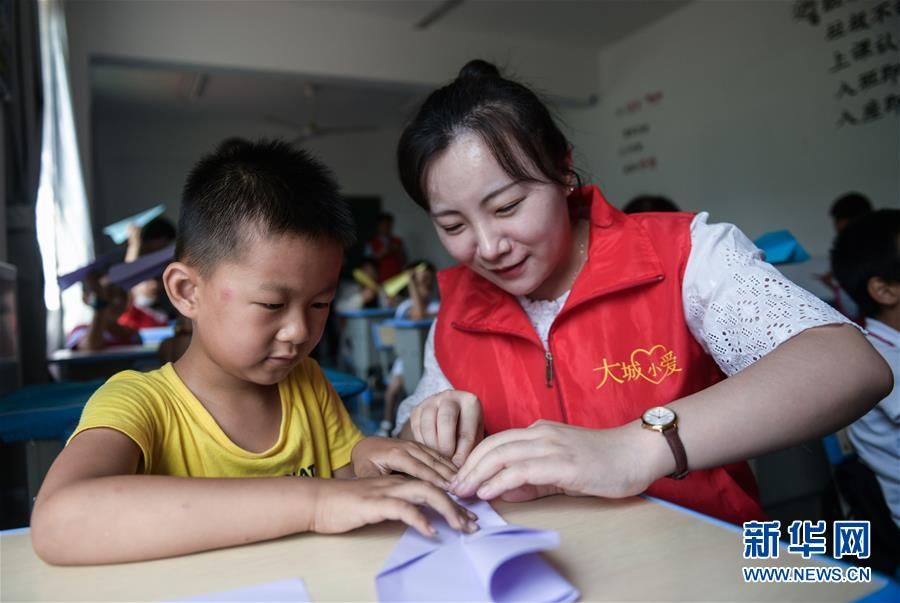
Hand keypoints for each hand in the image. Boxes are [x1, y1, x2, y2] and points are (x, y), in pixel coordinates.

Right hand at [310, 476, 477, 536]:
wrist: (317, 500)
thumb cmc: (346, 504)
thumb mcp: (379, 502)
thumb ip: (399, 503)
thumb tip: (422, 516)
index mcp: (399, 480)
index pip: (434, 485)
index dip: (454, 500)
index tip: (470, 516)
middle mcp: (396, 481)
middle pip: (436, 487)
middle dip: (458, 506)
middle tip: (473, 524)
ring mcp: (386, 490)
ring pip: (425, 493)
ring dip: (447, 510)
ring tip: (461, 526)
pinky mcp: (374, 503)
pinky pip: (402, 508)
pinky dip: (419, 518)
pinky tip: (431, 531)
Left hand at [351, 436, 456, 488]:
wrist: (365, 446)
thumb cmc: (365, 463)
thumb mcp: (366, 474)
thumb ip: (380, 483)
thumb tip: (393, 495)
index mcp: (395, 454)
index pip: (418, 468)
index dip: (434, 478)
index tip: (448, 489)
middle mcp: (407, 446)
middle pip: (431, 462)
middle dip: (448, 475)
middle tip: (462, 488)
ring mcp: (414, 444)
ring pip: (436, 456)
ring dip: (450, 469)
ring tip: (464, 481)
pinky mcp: (419, 445)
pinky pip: (436, 453)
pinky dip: (448, 463)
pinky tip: (457, 472)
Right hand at [407, 390, 482, 466]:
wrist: (452, 418)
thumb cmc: (467, 431)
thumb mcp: (474, 439)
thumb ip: (468, 451)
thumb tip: (458, 469)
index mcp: (470, 402)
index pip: (466, 430)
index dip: (463, 452)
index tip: (459, 467)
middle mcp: (450, 396)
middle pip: (446, 420)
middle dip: (446, 445)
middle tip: (446, 461)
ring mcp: (431, 400)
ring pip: (428, 423)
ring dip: (432, 445)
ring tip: (437, 459)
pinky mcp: (417, 409)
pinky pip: (416, 427)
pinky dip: (421, 442)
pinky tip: (428, 452)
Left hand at [450, 420, 654, 501]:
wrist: (637, 452)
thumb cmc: (604, 462)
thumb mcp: (562, 469)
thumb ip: (534, 479)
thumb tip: (505, 491)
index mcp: (540, 431)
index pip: (496, 441)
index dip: (473, 459)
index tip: (458, 478)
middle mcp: (541, 433)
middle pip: (492, 446)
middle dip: (467, 467)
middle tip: (451, 486)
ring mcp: (552, 445)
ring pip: (502, 454)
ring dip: (476, 474)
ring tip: (462, 490)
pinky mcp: (563, 462)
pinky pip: (522, 469)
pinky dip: (500, 480)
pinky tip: (488, 491)